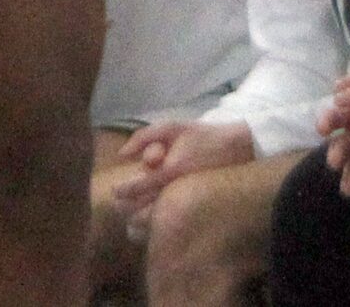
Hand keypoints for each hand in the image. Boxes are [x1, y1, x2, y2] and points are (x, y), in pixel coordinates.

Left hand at [112, 117, 252, 221]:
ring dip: (138, 218)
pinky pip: (167, 219)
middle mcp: (177, 188)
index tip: (115, 192)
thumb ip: (145, 136)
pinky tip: (146, 222)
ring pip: (154, 218)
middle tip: (118, 206)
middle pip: (144, 206)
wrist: (235, 150)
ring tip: (128, 217)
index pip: (141, 185)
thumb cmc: (200, 136)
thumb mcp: (173, 127)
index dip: (124, 189)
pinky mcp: (190, 206)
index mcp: (171, 169)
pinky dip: (153, 222)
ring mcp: (184, 200)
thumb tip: (122, 154)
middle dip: (128, 207)